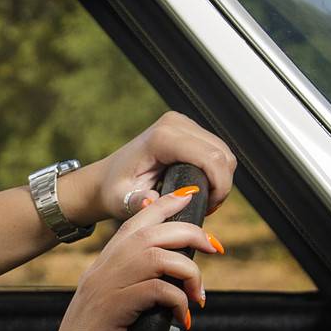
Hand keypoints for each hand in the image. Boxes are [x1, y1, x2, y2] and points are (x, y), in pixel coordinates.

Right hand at [27, 190, 223, 330]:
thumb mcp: (109, 305)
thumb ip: (130, 285)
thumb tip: (167, 278)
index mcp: (103, 265)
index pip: (135, 222)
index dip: (164, 206)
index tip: (188, 199)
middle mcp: (104, 268)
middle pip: (151, 231)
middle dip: (190, 232)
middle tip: (213, 246)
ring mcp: (107, 286)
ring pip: (158, 256)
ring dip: (189, 272)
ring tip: (198, 295)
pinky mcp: (115, 307)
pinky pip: (158, 290)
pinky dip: (179, 303)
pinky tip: (182, 319)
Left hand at [76, 111, 236, 223]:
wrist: (107, 178)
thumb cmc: (114, 190)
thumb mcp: (120, 201)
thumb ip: (136, 202)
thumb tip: (151, 199)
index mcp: (161, 138)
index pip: (211, 158)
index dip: (219, 186)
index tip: (208, 207)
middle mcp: (174, 124)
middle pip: (222, 155)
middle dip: (221, 185)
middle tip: (205, 207)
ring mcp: (183, 123)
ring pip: (224, 152)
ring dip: (220, 179)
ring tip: (201, 199)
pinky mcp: (189, 128)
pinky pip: (217, 150)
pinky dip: (216, 171)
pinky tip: (200, 187)